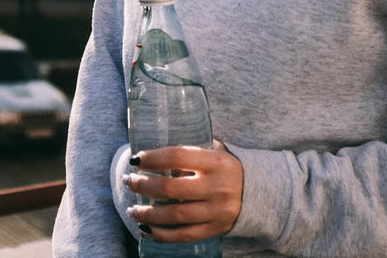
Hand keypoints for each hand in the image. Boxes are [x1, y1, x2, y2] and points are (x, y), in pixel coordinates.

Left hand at [125, 140, 243, 243]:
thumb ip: (192, 151)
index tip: (135, 160)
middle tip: (128, 182)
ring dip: (147, 213)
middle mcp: (217, 187)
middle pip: (170, 188)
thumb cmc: (226, 168)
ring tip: (132, 209)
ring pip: (173, 215)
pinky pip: (182, 235)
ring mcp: (217, 211)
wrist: (257, 192)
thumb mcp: (216, 152)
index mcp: (217, 162)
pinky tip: (145, 228)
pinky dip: (160, 234)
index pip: (177, 157)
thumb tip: (153, 152)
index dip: (152, 158)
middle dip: (143, 185)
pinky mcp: (215, 229)